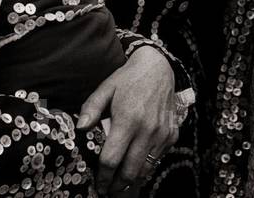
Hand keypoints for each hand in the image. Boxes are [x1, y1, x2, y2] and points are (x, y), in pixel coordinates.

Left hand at [77, 46, 177, 193]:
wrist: (159, 67)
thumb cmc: (128, 79)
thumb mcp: (106, 88)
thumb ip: (91, 108)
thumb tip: (81, 128)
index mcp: (128, 120)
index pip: (112, 159)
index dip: (103, 176)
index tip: (98, 184)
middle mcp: (147, 130)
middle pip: (130, 171)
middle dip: (117, 185)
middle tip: (108, 189)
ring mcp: (162, 134)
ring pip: (146, 169)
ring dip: (132, 179)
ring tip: (120, 182)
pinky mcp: (172, 134)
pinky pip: (158, 158)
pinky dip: (146, 165)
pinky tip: (136, 163)